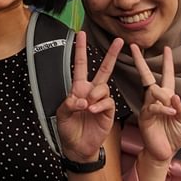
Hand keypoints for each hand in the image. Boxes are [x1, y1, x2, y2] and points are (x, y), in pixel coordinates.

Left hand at [56, 33, 122, 161]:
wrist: (78, 147)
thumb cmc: (68, 129)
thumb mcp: (61, 115)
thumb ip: (69, 104)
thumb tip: (82, 99)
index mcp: (78, 88)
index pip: (81, 65)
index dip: (80, 49)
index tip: (81, 34)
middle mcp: (91, 91)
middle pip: (104, 69)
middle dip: (111, 55)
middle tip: (119, 41)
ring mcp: (101, 101)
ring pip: (104, 87)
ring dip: (95, 94)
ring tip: (87, 106)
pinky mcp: (108, 111)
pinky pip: (108, 102)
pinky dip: (100, 104)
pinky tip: (93, 110)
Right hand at [134, 45, 180, 162]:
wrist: (164, 153)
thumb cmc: (174, 137)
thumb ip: (180, 109)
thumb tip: (174, 96)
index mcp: (167, 98)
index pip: (167, 76)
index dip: (167, 63)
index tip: (167, 48)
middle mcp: (155, 100)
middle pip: (147, 76)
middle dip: (140, 61)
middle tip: (133, 46)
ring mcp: (148, 107)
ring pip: (153, 91)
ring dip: (163, 96)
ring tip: (170, 108)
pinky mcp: (145, 117)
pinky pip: (153, 107)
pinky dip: (163, 109)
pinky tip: (171, 113)